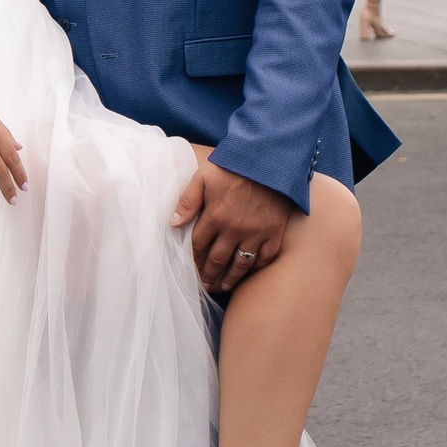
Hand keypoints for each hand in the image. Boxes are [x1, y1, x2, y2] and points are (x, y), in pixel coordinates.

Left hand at [173, 151, 296, 292]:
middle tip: (203, 285)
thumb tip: (173, 224)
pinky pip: (265, 258)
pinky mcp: (274, 232)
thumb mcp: (204, 176)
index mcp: (215, 216)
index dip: (192, 259)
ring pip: (240, 265)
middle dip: (208, 275)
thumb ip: (188, 200)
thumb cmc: (233, 166)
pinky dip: (256, 268)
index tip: (189, 269)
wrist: (269, 160)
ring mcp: (256, 233)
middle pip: (217, 260)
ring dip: (229, 279)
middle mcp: (234, 229)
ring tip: (221, 287)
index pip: (198, 245)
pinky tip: (248, 273)